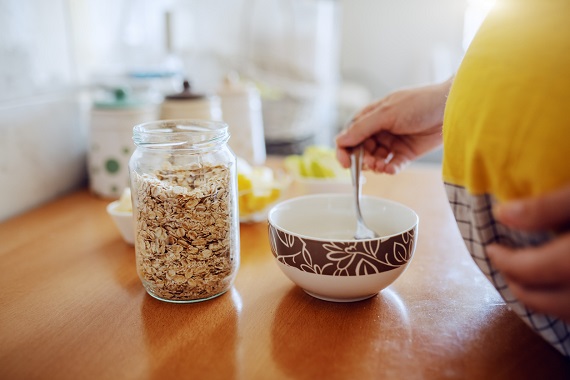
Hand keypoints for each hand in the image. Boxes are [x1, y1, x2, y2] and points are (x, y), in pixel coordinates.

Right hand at [335, 78, 452, 173]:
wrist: (451, 107)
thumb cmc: (420, 102)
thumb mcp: (386, 113)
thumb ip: (361, 128)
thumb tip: (339, 140)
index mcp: (371, 117)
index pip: (350, 136)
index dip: (344, 150)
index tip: (345, 163)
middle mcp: (380, 130)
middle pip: (361, 151)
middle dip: (362, 159)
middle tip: (370, 163)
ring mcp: (393, 142)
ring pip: (375, 160)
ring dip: (375, 165)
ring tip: (382, 165)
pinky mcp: (406, 153)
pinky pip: (392, 165)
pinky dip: (389, 169)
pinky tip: (391, 168)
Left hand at [487, 184, 569, 322]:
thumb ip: (544, 207)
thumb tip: (502, 214)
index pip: (527, 271)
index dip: (504, 261)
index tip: (492, 247)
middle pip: (541, 300)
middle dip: (517, 283)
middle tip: (505, 264)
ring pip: (562, 312)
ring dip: (542, 297)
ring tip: (530, 275)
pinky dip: (563, 301)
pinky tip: (560, 284)